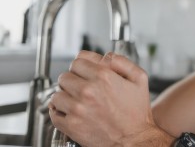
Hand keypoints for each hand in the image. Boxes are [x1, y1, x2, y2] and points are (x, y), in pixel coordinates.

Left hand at [49, 51, 168, 146]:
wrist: (134, 140)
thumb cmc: (137, 113)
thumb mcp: (140, 79)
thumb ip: (123, 62)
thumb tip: (106, 56)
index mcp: (104, 77)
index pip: (78, 61)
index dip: (83, 67)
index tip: (85, 73)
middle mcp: (88, 91)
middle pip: (65, 76)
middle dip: (73, 80)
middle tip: (82, 88)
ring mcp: (77, 109)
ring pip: (57, 94)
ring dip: (65, 96)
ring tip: (77, 101)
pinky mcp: (71, 125)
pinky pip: (53, 112)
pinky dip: (59, 111)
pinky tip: (70, 111)